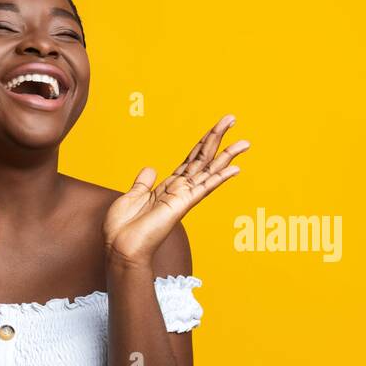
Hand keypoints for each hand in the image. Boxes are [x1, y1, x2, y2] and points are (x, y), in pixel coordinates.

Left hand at [105, 113, 248, 266]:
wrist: (121, 247)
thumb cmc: (123, 227)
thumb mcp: (132, 196)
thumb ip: (143, 182)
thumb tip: (151, 168)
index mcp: (169, 186)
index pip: (191, 159)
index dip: (204, 142)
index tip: (218, 127)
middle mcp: (180, 189)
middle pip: (204, 158)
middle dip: (218, 137)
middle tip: (232, 118)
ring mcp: (184, 197)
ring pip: (209, 169)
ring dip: (227, 155)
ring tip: (244, 142)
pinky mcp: (182, 204)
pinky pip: (205, 188)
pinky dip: (220, 177)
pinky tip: (236, 168)